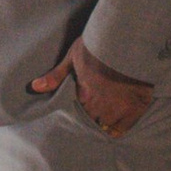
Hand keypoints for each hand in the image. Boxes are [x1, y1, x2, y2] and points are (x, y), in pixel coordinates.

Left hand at [28, 37, 154, 138]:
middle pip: (92, 120)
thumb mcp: (73, 57)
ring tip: (104, 116)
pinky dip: (118, 129)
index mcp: (84, 96)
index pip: (78, 112)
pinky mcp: (136, 108)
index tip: (81, 105)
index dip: (79, 109)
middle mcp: (100, 107)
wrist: (125, 41)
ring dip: (104, 122)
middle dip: (91, 117)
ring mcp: (119, 109)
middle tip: (93, 111)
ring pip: (106, 125)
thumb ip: (55, 76)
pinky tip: (115, 127)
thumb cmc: (96, 46)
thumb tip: (34, 87)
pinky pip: (123, 129)